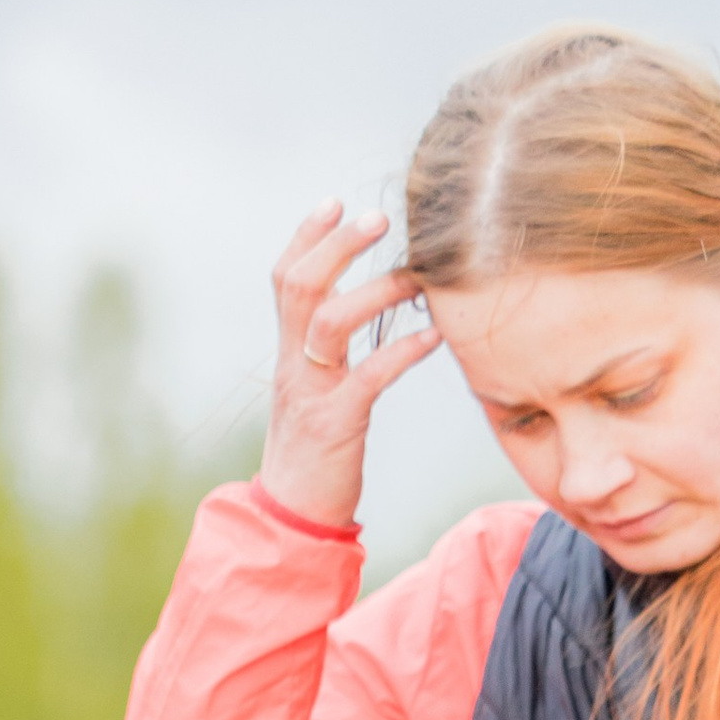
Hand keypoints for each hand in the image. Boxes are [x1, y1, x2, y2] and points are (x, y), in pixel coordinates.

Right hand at [256, 204, 440, 529]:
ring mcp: (311, 393)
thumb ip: (330, 356)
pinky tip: (433, 336)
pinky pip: (368, 377)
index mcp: (289, 352)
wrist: (293, 518)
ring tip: (415, 278)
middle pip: (300, 284)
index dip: (306, 236)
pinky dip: (402, 351)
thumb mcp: (316, 396)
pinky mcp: (336, 424)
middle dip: (337, 245)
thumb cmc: (315, 456)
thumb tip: (361, 315)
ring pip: (330, 321)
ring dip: (374, 292)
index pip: (286, 278)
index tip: (334, 202)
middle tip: (377, 218)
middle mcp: (294, 364)